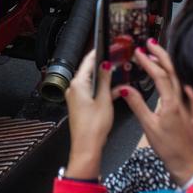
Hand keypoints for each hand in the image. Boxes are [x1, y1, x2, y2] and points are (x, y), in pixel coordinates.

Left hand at [64, 50, 115, 179]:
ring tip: (119, 72)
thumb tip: (106, 64)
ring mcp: (76, 97)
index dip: (99, 52)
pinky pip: (92, 92)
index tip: (109, 45)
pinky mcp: (80, 105)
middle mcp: (74, 88)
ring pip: (92, 82)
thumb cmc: (94, 127)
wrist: (86, 147)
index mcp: (77, 84)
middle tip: (117, 57)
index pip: (88, 61)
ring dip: (105, 78)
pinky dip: (102, 90)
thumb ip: (105, 80)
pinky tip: (116, 90)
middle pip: (89, 70)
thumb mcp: (104, 99)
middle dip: (103, 64)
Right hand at [119, 41, 192, 184]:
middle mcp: (182, 99)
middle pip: (173, 69)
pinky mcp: (190, 107)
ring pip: (179, 75)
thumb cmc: (170, 149)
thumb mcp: (149, 127)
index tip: (138, 52)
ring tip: (157, 52)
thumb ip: (137, 106)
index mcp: (171, 103)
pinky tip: (170, 72)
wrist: (188, 163)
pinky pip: (183, 83)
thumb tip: (125, 88)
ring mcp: (188, 102)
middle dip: (161, 54)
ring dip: (168, 61)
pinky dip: (175, 73)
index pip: (160, 75)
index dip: (148, 62)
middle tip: (150, 43)